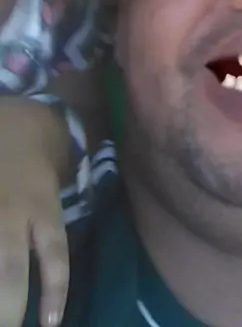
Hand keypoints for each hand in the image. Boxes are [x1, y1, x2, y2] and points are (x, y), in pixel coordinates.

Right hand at [0, 98, 70, 326]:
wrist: (9, 119)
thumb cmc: (32, 157)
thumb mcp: (50, 186)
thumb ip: (47, 228)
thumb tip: (45, 274)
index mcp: (42, 205)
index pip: (53, 254)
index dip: (53, 290)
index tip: (49, 324)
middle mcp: (13, 210)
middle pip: (9, 270)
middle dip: (8, 308)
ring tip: (1, 314)